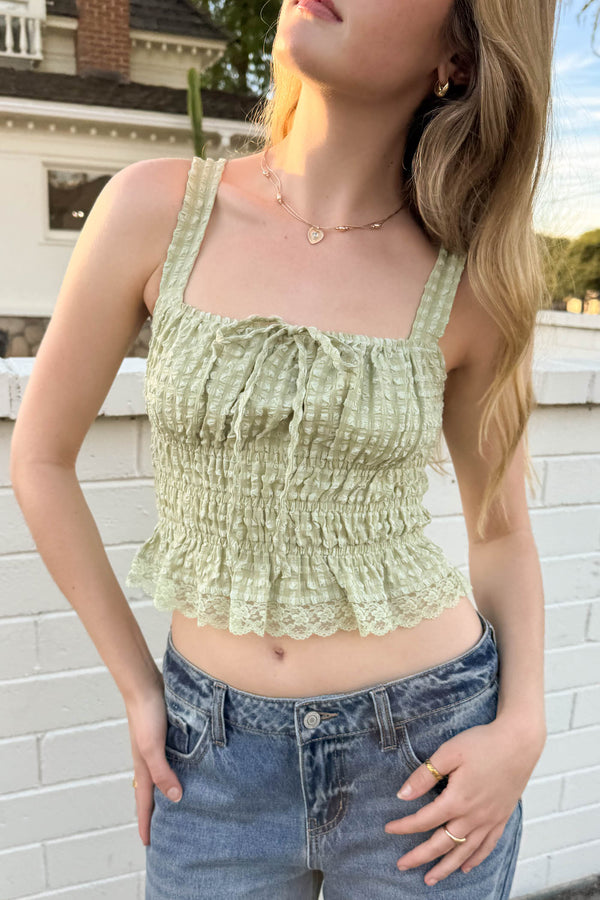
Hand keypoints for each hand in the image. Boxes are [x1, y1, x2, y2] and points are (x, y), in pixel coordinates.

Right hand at [126, 676, 183, 845]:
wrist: (145, 685)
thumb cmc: (146, 716)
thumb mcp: (152, 748)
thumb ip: (162, 773)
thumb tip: (175, 798)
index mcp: (142, 767)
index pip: (143, 802)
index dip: (146, 823)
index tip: (148, 844)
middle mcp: (148, 760)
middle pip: (151, 792)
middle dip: (155, 812)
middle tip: (164, 830)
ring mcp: (156, 748)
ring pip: (162, 776)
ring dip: (166, 791)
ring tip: (177, 805)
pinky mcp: (165, 736)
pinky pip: (171, 760)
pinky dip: (176, 771)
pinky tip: (188, 769)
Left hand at [384, 717, 544, 885]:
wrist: (519, 743)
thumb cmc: (483, 743)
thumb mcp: (449, 752)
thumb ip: (425, 775)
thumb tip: (403, 794)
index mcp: (457, 800)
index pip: (424, 820)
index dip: (404, 826)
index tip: (389, 829)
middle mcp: (473, 816)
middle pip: (442, 844)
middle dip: (420, 857)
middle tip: (402, 865)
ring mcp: (489, 820)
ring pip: (464, 852)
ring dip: (446, 867)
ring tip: (431, 879)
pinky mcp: (501, 818)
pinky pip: (487, 847)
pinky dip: (475, 860)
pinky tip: (466, 867)